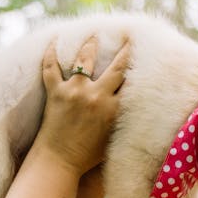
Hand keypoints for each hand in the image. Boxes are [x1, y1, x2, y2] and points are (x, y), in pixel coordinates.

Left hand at [36, 35, 130, 175]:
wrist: (59, 162)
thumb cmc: (88, 157)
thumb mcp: (114, 139)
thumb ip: (122, 120)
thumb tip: (133, 107)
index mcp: (115, 109)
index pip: (131, 82)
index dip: (140, 67)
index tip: (146, 55)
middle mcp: (97, 96)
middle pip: (117, 66)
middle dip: (125, 50)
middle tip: (130, 35)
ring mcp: (75, 92)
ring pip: (85, 59)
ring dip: (91, 44)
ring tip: (94, 35)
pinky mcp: (55, 92)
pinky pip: (51, 67)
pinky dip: (51, 53)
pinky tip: (54, 40)